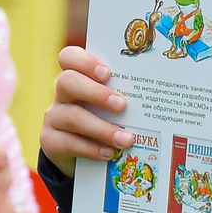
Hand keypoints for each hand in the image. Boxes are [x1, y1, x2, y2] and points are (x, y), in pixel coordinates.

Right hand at [41, 47, 132, 165]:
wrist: (81, 155)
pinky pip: (68, 143)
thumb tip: (160, 97)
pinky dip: (92, 148)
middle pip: (67, 82)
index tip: (107, 73)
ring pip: (72, 116)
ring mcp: (54, 117)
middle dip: (96, 93)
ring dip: (101, 128)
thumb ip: (125, 96)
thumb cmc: (106, 120)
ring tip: (126, 139)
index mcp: (78, 77)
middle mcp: (62, 94)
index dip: (85, 61)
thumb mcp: (113, 106)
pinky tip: (110, 152)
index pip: (69, 57)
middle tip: (121, 105)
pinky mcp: (50, 141)